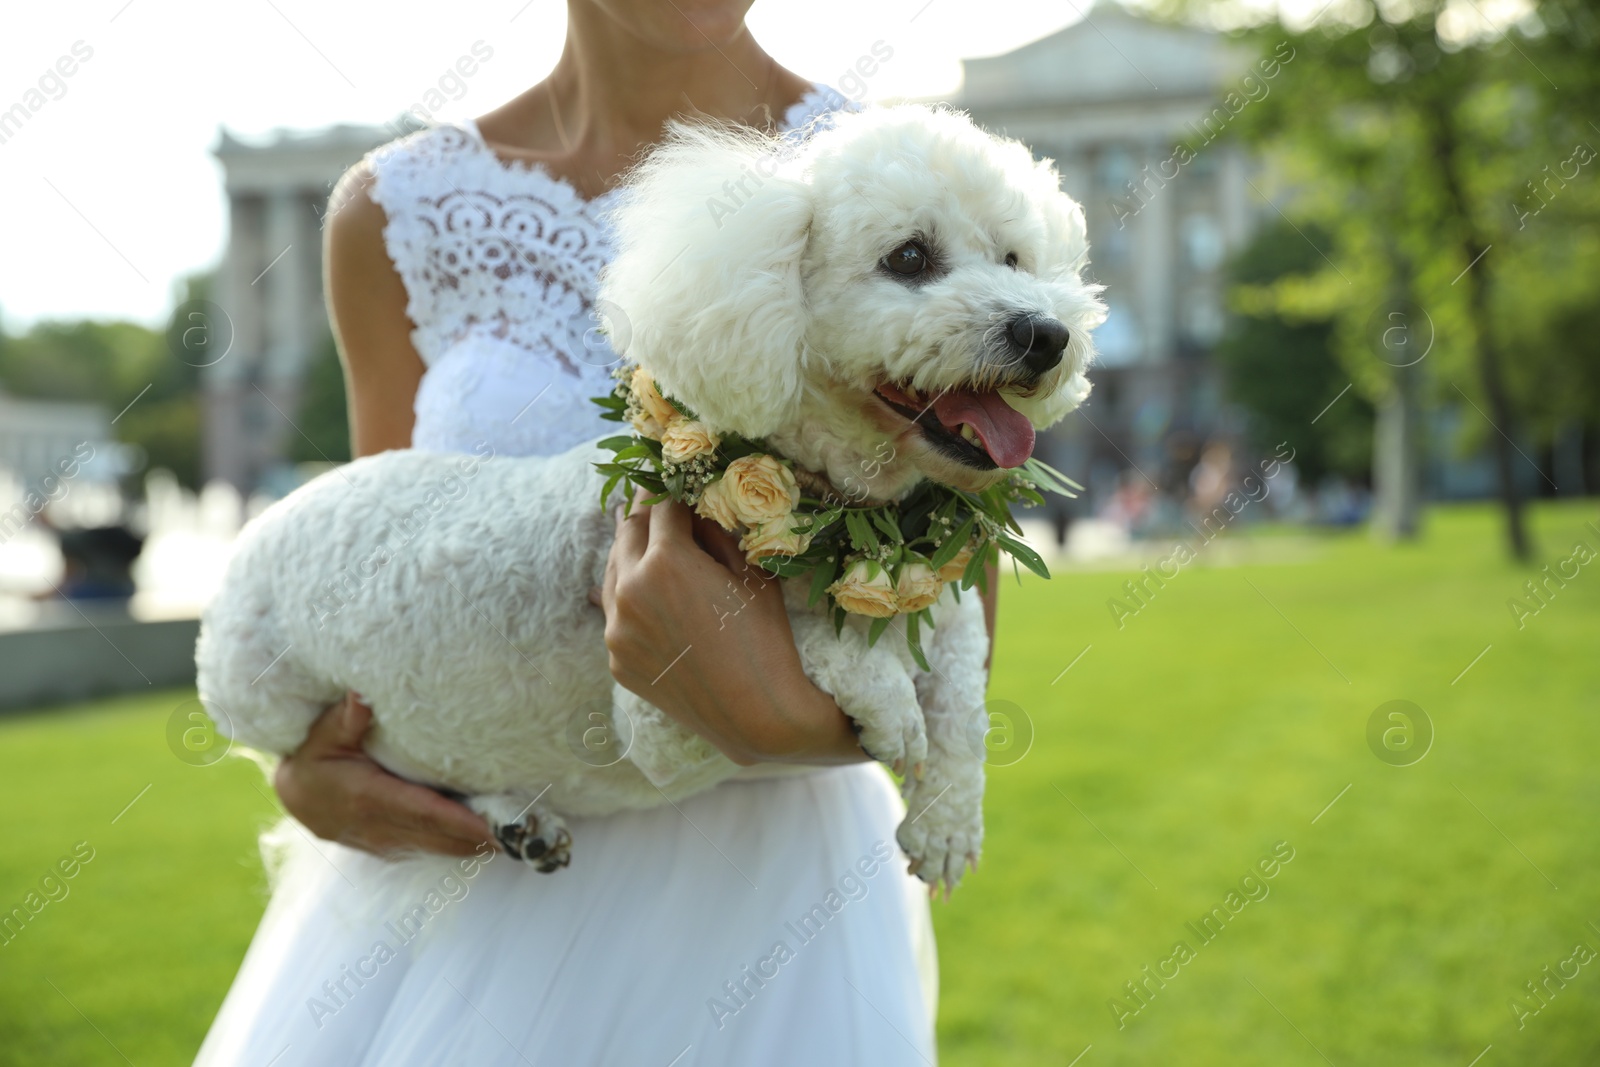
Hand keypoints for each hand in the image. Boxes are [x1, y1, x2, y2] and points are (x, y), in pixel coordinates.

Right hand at [273, 693, 496, 856]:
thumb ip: (346, 718)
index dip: (456, 821)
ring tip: (510, 841)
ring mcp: (378, 842)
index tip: (490, 826)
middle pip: (433, 835)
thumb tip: (360, 695)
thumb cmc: (313, 754)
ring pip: (432, 847)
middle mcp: (373, 827)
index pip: (419, 812)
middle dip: (475, 837)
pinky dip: (452, 847)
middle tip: (519, 835)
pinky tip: (480, 844)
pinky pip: (424, 849)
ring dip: (468, 847)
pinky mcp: (384, 848)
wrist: (294, 792)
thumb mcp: (324, 732)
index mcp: (363, 797)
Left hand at [595, 501, 868, 765]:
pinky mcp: (617, 661)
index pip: (661, 507)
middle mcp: (630, 590)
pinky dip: (628, 597)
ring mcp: (617, 630)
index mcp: (665, 561)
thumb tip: (695, 510)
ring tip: (643, 540)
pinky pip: (616, 616)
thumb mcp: (749, 573)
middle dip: (643, 514)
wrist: (756, 714)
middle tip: (655, 503)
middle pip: (627, 532)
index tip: (675, 482)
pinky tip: (642, 593)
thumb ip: (715, 534)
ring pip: (612, 573)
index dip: (671, 490)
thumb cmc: (764, 638)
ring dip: (629, 552)